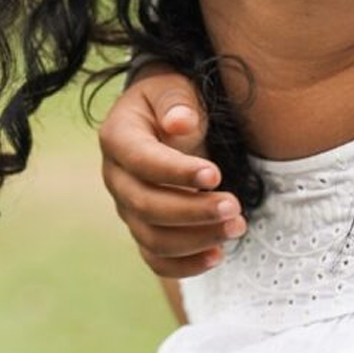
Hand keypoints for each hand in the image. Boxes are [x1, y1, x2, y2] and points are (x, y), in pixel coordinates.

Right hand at [99, 67, 243, 277]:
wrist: (165, 119)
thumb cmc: (171, 101)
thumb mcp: (172, 87)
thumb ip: (176, 101)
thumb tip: (180, 123)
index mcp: (117, 137)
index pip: (141, 161)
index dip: (176, 172)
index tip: (216, 175)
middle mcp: (116, 177)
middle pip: (145, 206)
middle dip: (193, 211)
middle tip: (235, 207)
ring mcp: (127, 208)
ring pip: (152, 238)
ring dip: (196, 239)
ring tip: (237, 227)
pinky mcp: (144, 229)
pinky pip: (157, 258)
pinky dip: (186, 265)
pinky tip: (218, 255)